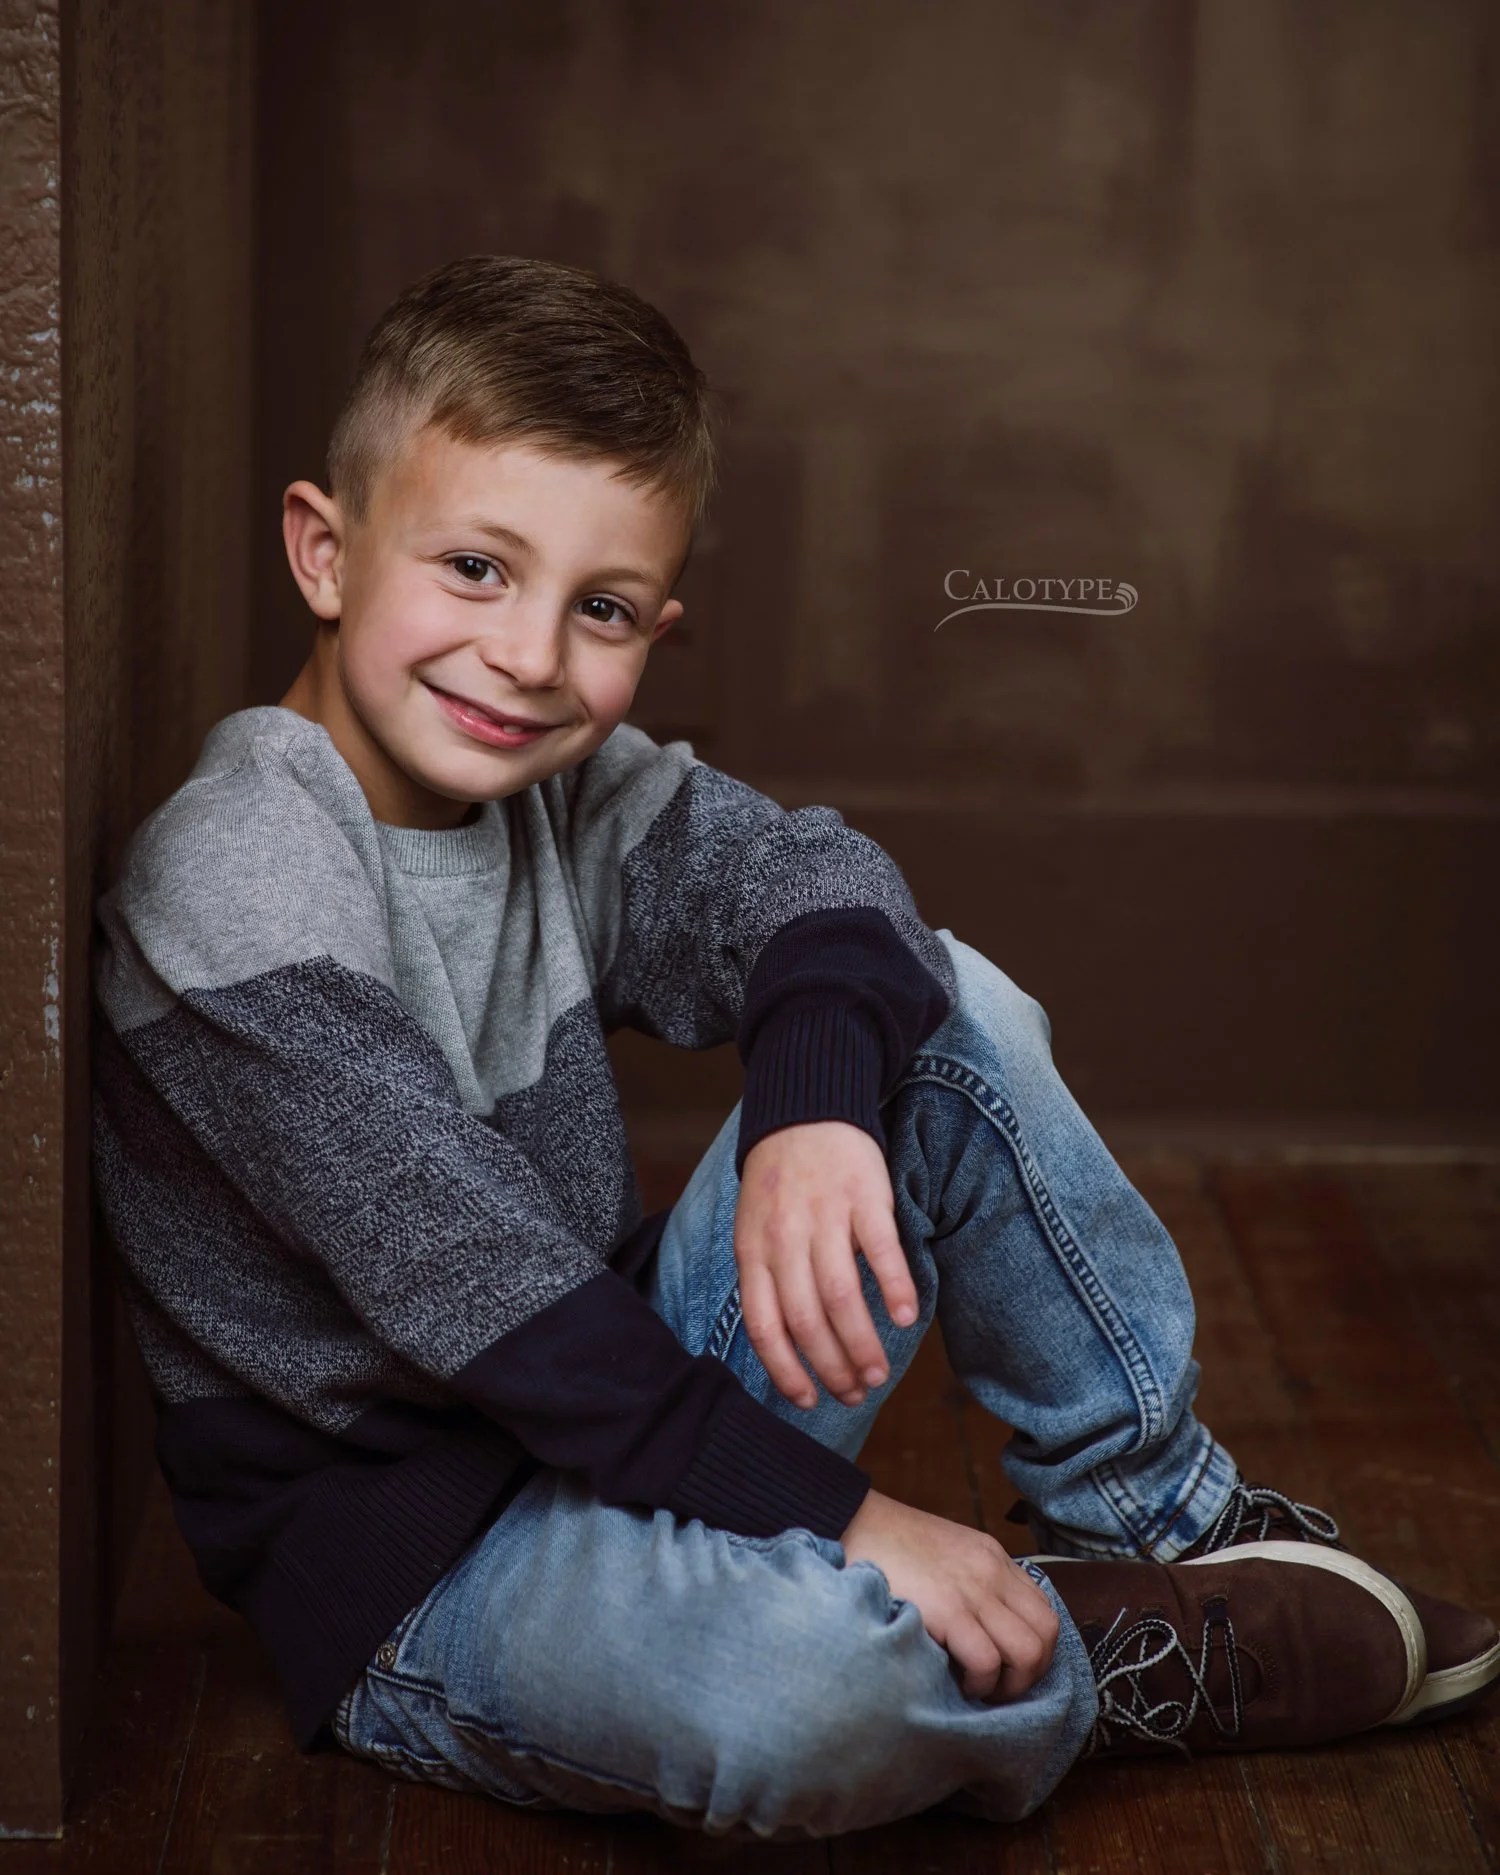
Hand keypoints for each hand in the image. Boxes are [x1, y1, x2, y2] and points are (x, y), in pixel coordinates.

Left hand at [734, 1121, 917, 1408]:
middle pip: (806, 1320)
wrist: (805, 1111)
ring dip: (862, 1343)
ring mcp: (824, 1216)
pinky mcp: (863, 1196)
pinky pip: (881, 1250)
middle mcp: (785, 1238)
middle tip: (856, 1393)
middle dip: (832, 1367)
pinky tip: (906, 1318)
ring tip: (879, 1372)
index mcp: (754, 1251)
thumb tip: (784, 1348)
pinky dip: (894, 1288)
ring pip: (841, 1295)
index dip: (786, 1370)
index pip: (764, 1326)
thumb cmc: (779, 1182)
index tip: (809, 1400)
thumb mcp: (753, 1229)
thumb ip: (766, 1280)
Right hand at [841, 1490, 1059, 1699]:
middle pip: (1046, 1635)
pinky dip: (978, 1682)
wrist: (850, 1520)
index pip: (1043, 1612)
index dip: (1034, 1651)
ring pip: (1028, 1653)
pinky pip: (987, 1661)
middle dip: (1029, 1674)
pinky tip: (955, 1680)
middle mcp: (991, 1572)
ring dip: (1008, 1684)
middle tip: (996, 1687)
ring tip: (977, 1687)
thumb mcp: (944, 1555)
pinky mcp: (948, 1610)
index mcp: (992, 1558)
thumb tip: (981, 1631)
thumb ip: (968, 1583)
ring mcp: (973, 1590)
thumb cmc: (886, 1546)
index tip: (1006, 1668)